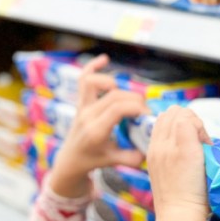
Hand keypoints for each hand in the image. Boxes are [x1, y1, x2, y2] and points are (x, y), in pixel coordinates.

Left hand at [47, 54, 148, 197]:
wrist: (70, 160)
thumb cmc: (91, 160)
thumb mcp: (112, 162)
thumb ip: (131, 158)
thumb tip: (149, 151)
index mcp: (96, 131)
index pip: (118, 109)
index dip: (136, 107)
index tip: (147, 114)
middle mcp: (88, 115)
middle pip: (113, 96)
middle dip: (134, 98)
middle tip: (143, 109)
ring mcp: (82, 107)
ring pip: (93, 83)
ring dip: (112, 82)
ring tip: (125, 93)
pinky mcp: (81, 102)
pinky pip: (83, 79)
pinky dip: (92, 66)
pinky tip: (104, 59)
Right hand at [147, 106, 211, 220]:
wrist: (179, 215)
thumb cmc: (180, 201)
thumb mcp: (169, 175)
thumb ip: (173, 157)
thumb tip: (192, 144)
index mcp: (152, 152)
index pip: (163, 120)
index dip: (180, 124)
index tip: (193, 142)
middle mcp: (157, 146)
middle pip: (171, 113)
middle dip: (189, 121)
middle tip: (200, 143)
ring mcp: (169, 146)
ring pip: (181, 114)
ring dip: (196, 125)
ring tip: (203, 146)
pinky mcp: (184, 148)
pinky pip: (190, 121)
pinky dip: (201, 129)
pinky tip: (206, 145)